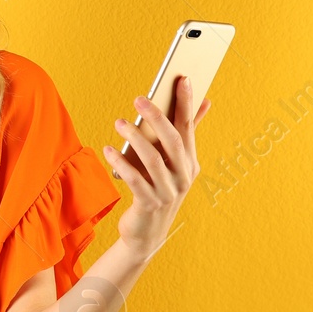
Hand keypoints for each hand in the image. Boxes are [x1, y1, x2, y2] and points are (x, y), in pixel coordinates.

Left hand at [102, 76, 210, 260]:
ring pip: (152, 159)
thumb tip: (204, 100)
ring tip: (119, 123)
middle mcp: (183, 176)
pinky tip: (108, 149)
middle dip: (157, 117)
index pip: (189, 127)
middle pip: (172, 141)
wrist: (147, 233)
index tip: (183, 79)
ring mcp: (168, 192)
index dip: (187, 103)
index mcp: (190, 162)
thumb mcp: (174, 163)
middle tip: (139, 99)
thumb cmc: (158, 189)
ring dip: (134, 138)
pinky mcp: (149, 204)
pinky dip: (121, 162)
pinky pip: (135, 179)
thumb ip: (185, 132)